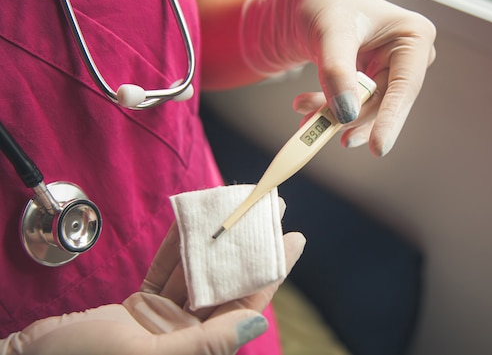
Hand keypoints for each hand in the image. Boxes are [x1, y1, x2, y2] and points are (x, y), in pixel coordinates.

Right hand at [1, 223, 305, 354]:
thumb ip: (207, 341)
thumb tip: (258, 322)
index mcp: (198, 350)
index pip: (247, 304)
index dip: (273, 270)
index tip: (294, 238)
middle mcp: (188, 336)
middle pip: (226, 282)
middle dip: (247, 246)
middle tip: (268, 209)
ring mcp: (165, 321)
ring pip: (197, 272)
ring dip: (214, 239)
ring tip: (236, 206)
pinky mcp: (142, 307)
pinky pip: (167, 270)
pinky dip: (178, 246)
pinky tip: (193, 221)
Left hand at [240, 0, 435, 156]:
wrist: (304, 3)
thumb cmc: (323, 5)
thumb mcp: (329, 33)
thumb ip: (338, 72)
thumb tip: (347, 114)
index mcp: (414, 36)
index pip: (405, 87)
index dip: (391, 119)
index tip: (378, 148)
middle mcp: (409, 56)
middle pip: (384, 103)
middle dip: (351, 117)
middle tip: (324, 133)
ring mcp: (392, 71)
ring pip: (366, 109)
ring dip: (334, 114)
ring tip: (302, 108)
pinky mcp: (373, 83)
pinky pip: (354, 106)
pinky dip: (330, 110)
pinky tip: (307, 108)